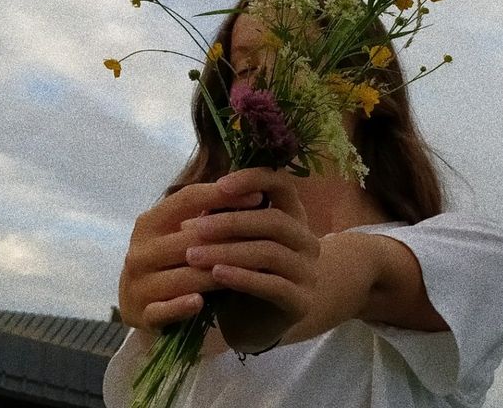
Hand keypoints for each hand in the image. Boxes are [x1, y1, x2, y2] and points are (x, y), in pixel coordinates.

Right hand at [118, 182, 265, 332]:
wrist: (142, 305)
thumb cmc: (173, 261)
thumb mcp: (183, 233)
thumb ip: (209, 214)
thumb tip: (253, 186)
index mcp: (150, 222)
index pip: (188, 199)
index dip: (223, 195)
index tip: (259, 196)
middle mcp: (140, 251)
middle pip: (191, 239)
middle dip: (231, 237)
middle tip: (266, 238)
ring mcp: (137, 285)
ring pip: (183, 276)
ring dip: (218, 273)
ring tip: (252, 271)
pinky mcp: (140, 315)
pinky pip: (161, 310)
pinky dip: (180, 306)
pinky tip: (200, 303)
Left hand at [183, 167, 320, 352]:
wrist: (258, 324)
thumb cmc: (243, 273)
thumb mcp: (233, 242)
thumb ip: (224, 221)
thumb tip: (199, 206)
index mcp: (294, 215)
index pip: (283, 183)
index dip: (254, 178)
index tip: (220, 185)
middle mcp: (307, 240)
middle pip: (275, 221)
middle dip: (232, 222)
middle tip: (196, 228)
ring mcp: (308, 271)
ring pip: (271, 252)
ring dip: (229, 251)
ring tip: (194, 255)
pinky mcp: (302, 302)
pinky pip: (273, 285)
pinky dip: (243, 277)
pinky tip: (217, 274)